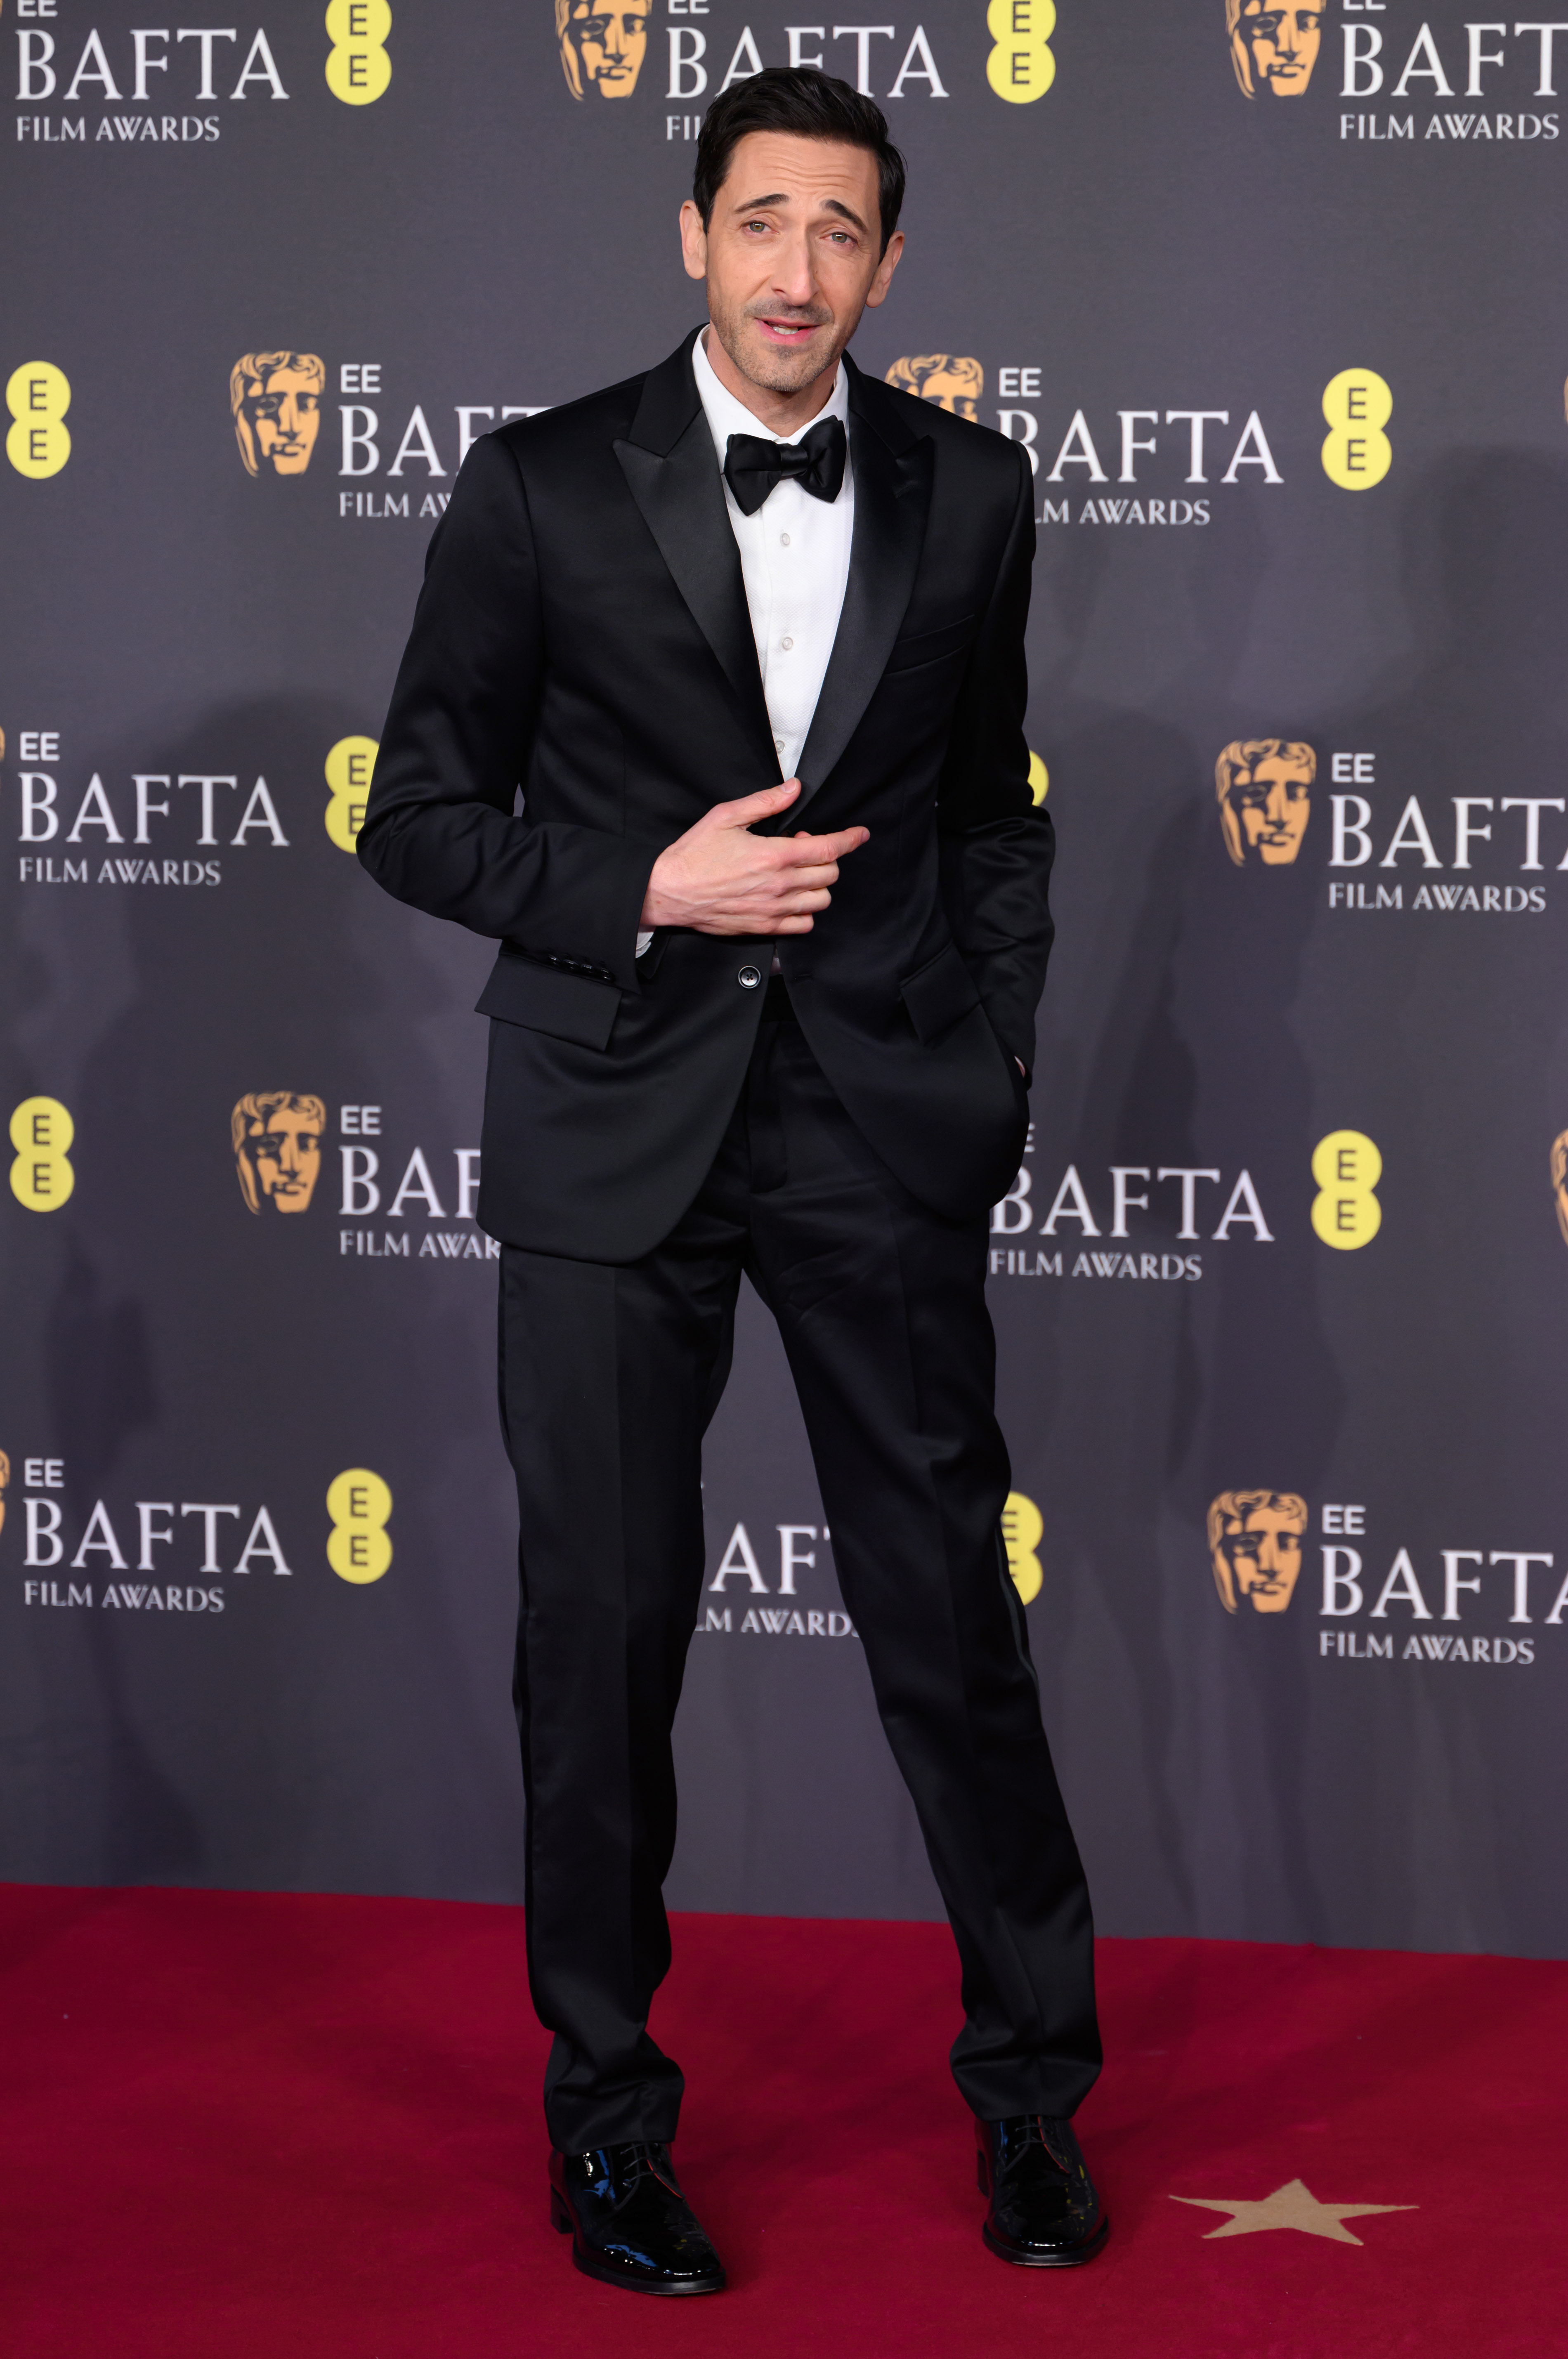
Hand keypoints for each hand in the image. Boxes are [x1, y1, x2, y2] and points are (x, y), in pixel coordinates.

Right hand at [640, 780, 868, 936]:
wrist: (668, 892)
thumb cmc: (692, 856)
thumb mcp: (726, 817)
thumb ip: (765, 802)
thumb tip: (792, 789)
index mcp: (773, 855)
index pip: (829, 848)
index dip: (850, 840)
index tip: (859, 835)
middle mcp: (779, 885)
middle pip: (829, 874)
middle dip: (826, 857)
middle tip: (804, 847)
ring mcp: (773, 909)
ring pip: (821, 900)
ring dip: (817, 884)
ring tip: (797, 873)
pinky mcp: (764, 926)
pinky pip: (803, 925)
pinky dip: (806, 911)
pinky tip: (792, 898)